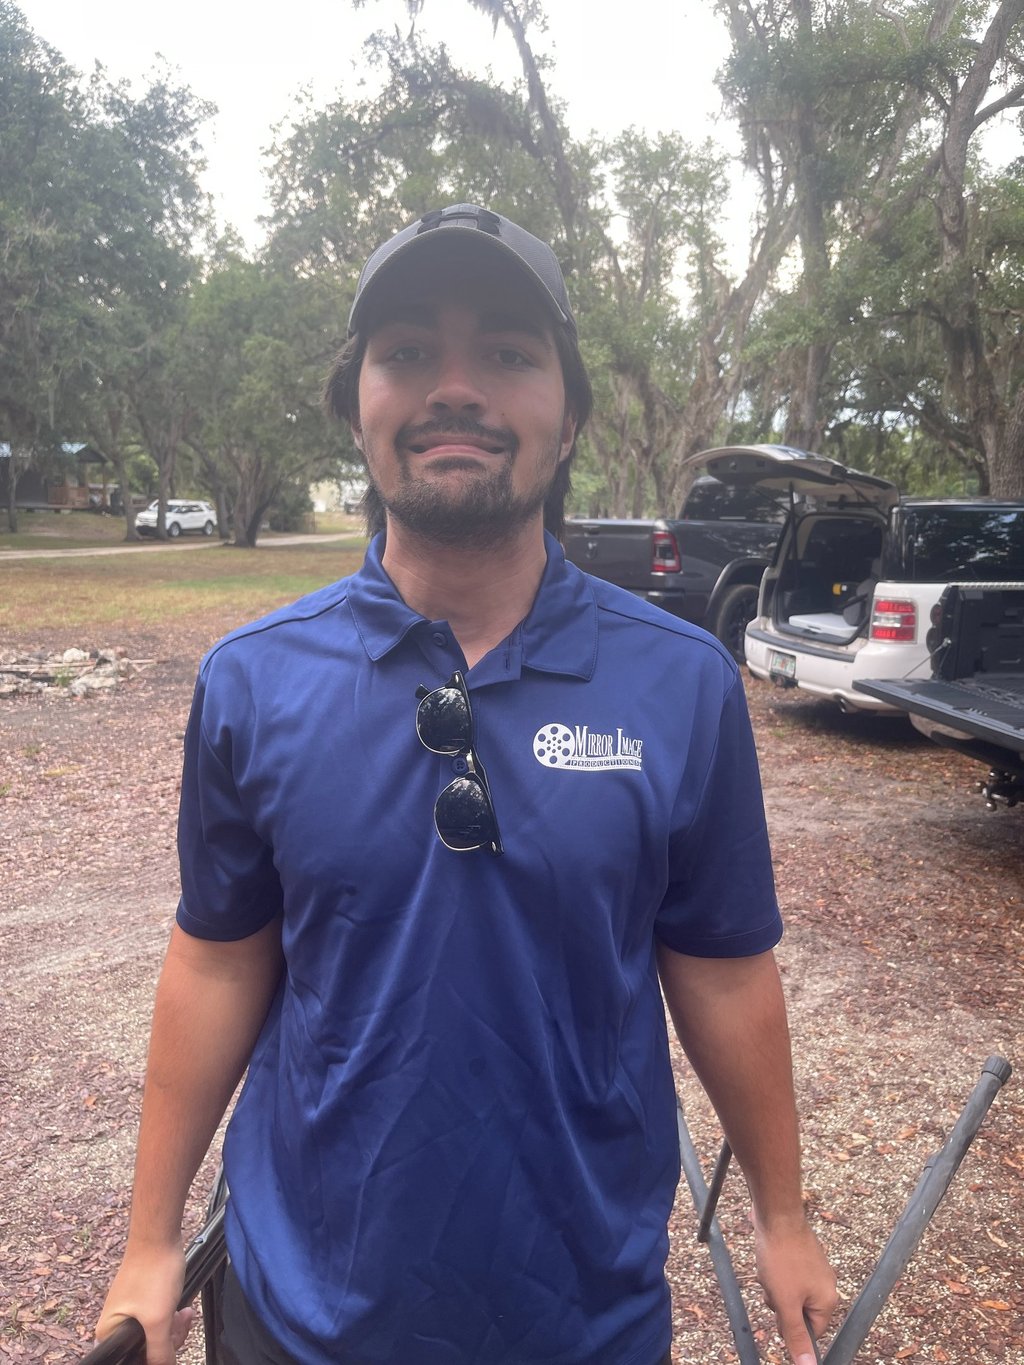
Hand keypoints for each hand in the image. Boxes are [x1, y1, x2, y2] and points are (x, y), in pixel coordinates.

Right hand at [95, 1242, 192, 1364]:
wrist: (159, 1236)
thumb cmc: (152, 1273)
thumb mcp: (158, 1319)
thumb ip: (159, 1351)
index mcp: (108, 1332)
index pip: (130, 1360)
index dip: (151, 1359)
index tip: (168, 1348)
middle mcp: (115, 1324)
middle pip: (143, 1350)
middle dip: (167, 1342)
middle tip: (179, 1326)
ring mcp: (130, 1311)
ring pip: (154, 1335)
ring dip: (173, 1329)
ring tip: (184, 1314)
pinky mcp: (143, 1300)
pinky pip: (158, 1320)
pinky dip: (171, 1317)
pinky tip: (183, 1310)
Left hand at [754, 1215, 836, 1364]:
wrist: (776, 1215)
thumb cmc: (781, 1258)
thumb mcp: (785, 1303)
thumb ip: (795, 1335)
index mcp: (828, 1300)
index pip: (811, 1331)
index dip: (789, 1324)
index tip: (778, 1307)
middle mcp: (826, 1285)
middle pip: (798, 1310)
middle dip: (780, 1302)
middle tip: (772, 1285)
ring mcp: (815, 1268)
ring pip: (789, 1292)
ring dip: (774, 1286)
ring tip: (769, 1269)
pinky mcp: (802, 1254)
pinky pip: (787, 1274)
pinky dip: (774, 1271)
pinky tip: (768, 1258)